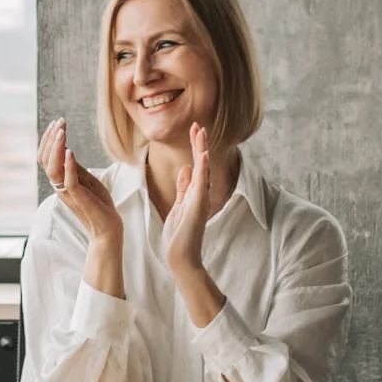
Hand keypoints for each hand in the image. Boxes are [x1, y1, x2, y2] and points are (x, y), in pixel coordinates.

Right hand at [38, 118, 124, 299]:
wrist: (108, 227)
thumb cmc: (98, 203)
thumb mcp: (86, 179)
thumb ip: (74, 166)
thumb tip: (66, 147)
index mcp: (59, 181)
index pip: (45, 158)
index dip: (48, 140)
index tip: (57, 123)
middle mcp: (59, 186)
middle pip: (44, 161)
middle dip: (51, 139)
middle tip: (59, 122)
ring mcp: (68, 193)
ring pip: (52, 169)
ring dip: (57, 148)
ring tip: (63, 132)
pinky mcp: (79, 198)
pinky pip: (68, 181)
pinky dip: (68, 165)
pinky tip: (71, 152)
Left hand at [163, 123, 210, 276]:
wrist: (181, 257)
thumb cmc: (179, 235)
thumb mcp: (178, 206)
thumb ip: (183, 188)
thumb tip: (185, 168)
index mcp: (194, 192)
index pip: (195, 164)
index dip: (195, 147)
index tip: (194, 129)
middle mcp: (200, 194)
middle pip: (201, 163)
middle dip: (199, 143)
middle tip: (198, 124)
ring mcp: (200, 200)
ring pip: (203, 170)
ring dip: (201, 150)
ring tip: (200, 132)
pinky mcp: (197, 207)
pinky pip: (201, 185)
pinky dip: (202, 169)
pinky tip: (203, 155)